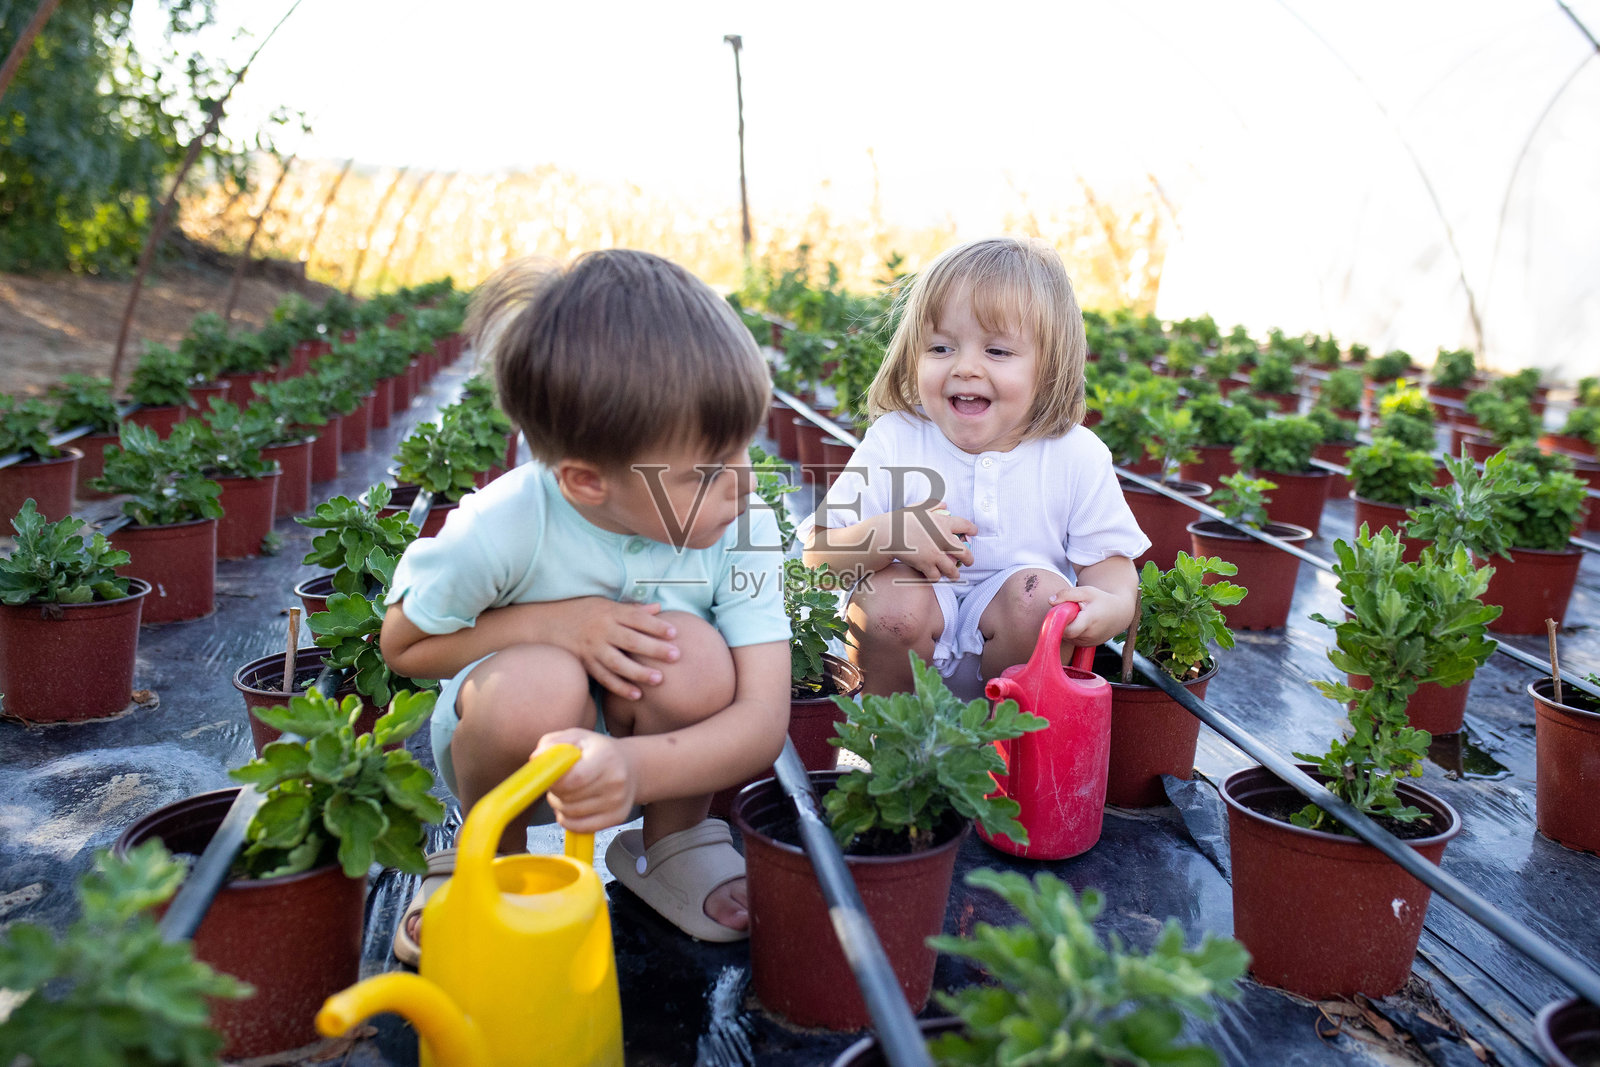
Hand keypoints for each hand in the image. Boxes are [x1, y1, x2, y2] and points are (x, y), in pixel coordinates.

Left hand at [535, 730, 638, 832]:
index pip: (574, 779)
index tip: (548, 776)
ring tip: (567, 792)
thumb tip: (535, 758)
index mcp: (606, 757)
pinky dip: (567, 820)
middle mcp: (615, 781)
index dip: (554, 781)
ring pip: (570, 813)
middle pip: (568, 798)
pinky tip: (571, 806)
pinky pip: (579, 827)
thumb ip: (552, 743)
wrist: (632, 767)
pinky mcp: (617, 818)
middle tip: (559, 782)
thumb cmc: (598, 751)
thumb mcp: (576, 737)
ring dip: (560, 805)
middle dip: (555, 791)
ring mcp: (617, 802)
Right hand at [558, 598, 678, 700]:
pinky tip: (636, 694)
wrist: (545, 623)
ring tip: (659, 679)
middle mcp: (602, 630)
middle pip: (631, 641)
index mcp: (610, 613)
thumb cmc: (581, 611)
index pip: (637, 619)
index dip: (656, 626)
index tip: (675, 633)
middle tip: (676, 656)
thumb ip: (631, 609)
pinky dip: (619, 687)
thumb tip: (657, 608)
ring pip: (618, 662)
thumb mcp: (605, 604)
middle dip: (654, 649)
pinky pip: (603, 678)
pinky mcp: (585, 664)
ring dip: (639, 672)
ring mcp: (592, 649)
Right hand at [882, 501, 975, 581]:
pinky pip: (936, 576)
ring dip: (954, 573)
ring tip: (954, 575)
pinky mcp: (926, 565)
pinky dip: (936, 577)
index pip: (965, 525)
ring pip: (952, 569)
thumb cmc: (901, 520)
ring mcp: (935, 554)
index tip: (974, 532)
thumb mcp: (918, 508)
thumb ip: (933, 505)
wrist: (888, 534)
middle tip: (969, 561)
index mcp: (943, 523)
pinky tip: (935, 576)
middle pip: (965, 553)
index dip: (972, 529)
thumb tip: (945, 505)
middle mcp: (943, 539)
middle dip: (969, 559)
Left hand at [1049, 583, 1135, 646]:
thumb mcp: (1086, 591)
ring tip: (1078, 616)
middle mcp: (1089, 635)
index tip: (1062, 613)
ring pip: (1067, 637)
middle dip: (1063, 623)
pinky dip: (1072, 632)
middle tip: (1071, 611)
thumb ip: (1067, 594)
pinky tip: (1080, 623)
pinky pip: (1072, 640)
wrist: (1119, 613)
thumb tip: (1050, 601)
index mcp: (1090, 621)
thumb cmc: (1101, 600)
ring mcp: (1089, 642)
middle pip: (1065, 633)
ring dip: (1067, 627)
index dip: (1060, 623)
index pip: (1068, 630)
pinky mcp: (1087, 646)